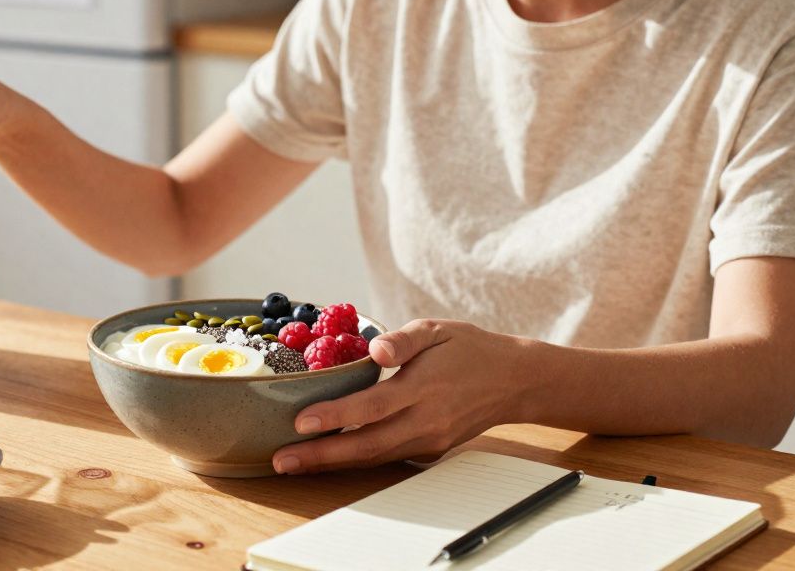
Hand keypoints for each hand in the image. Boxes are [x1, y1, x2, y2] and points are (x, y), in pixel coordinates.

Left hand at [271, 320, 532, 473]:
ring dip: (331, 464)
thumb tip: (375, 349)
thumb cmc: (469, 349)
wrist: (513, 382)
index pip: (373, 406)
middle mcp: (425, 420)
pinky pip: (385, 458)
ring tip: (292, 464)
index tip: (301, 422)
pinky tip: (326, 459)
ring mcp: (428, 440)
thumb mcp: (437, 329)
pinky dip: (354, 462)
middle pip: (367, 445)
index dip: (335, 417)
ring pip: (373, 458)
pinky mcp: (429, 450)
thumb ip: (404, 340)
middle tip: (281, 460)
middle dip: (320, 456)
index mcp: (424, 387)